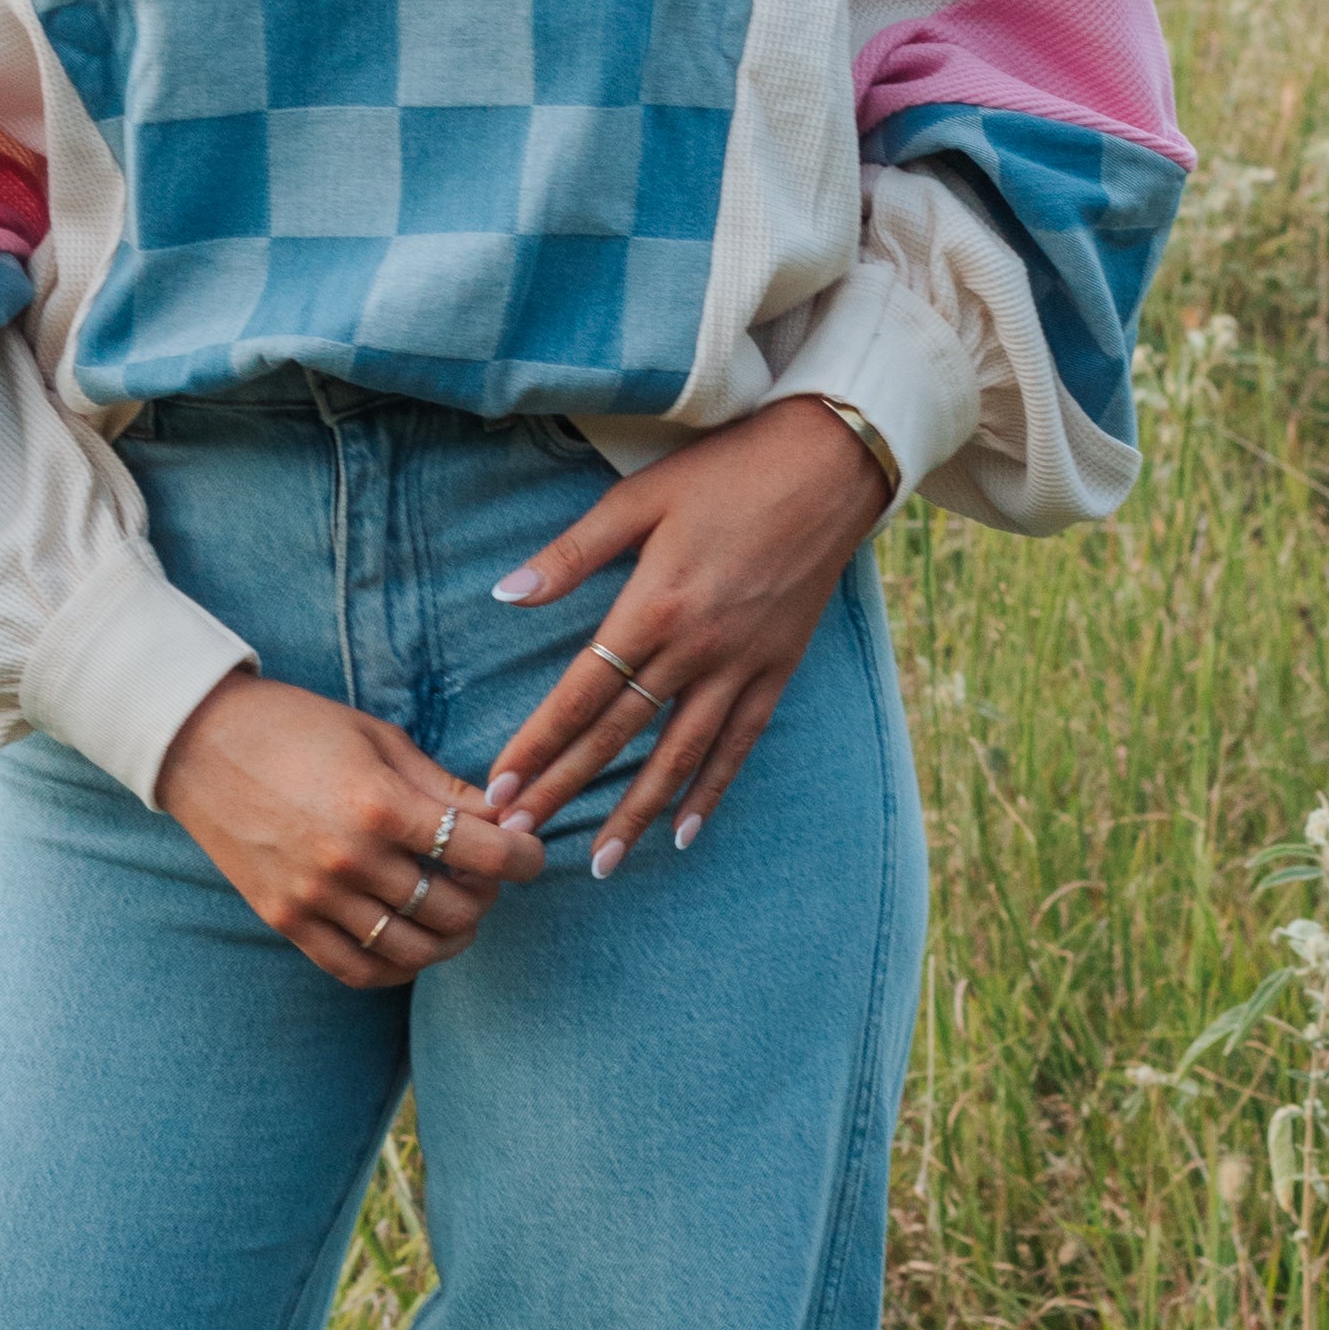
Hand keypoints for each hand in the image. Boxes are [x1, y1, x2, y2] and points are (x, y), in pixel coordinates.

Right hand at [152, 674, 510, 987]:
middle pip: (456, 909)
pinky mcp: (285, 920)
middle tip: (486, 875)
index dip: (524, 857)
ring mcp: (315, 898)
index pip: (484, 853)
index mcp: (380, 806)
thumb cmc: (294, 726)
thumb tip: (506, 817)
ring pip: (415, 949)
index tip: (530, 852)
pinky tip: (410, 942)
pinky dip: (397, 966)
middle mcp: (351, 860)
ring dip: (451, 937)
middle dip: (488, 896)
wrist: (196, 741)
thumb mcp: (377, 738)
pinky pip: (357, 969)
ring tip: (455, 913)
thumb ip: (442, 786)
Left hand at [483, 400, 890, 878]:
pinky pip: (740, 744)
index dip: (538, 745)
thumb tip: (504, 594)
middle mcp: (697, 650)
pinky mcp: (778, 670)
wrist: (829, 466)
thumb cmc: (724, 472)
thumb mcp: (637, 500)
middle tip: (521, 839)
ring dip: (637, 813)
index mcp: (653, 608)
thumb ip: (571, 554)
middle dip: (566, 791)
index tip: (500, 789)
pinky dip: (712, 791)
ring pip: (680, 757)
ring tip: (603, 863)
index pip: (581, 695)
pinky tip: (685, 832)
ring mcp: (742, 666)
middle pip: (620, 737)